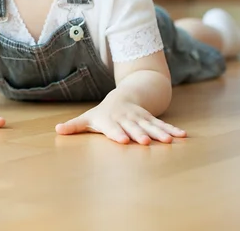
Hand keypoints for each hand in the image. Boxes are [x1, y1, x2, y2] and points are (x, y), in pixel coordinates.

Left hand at [55, 93, 186, 144]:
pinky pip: (163, 124)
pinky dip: (172, 130)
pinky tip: (183, 136)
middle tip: (146, 142)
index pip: (113, 128)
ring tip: (170, 141)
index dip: (117, 133)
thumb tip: (56, 130)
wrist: (123, 97)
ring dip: (160, 133)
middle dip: (140, 134)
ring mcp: (140, 118)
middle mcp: (126, 119)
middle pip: (133, 128)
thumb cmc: (102, 113)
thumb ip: (74, 126)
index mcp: (110, 120)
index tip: (123, 140)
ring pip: (151, 126)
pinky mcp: (151, 119)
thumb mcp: (88, 118)